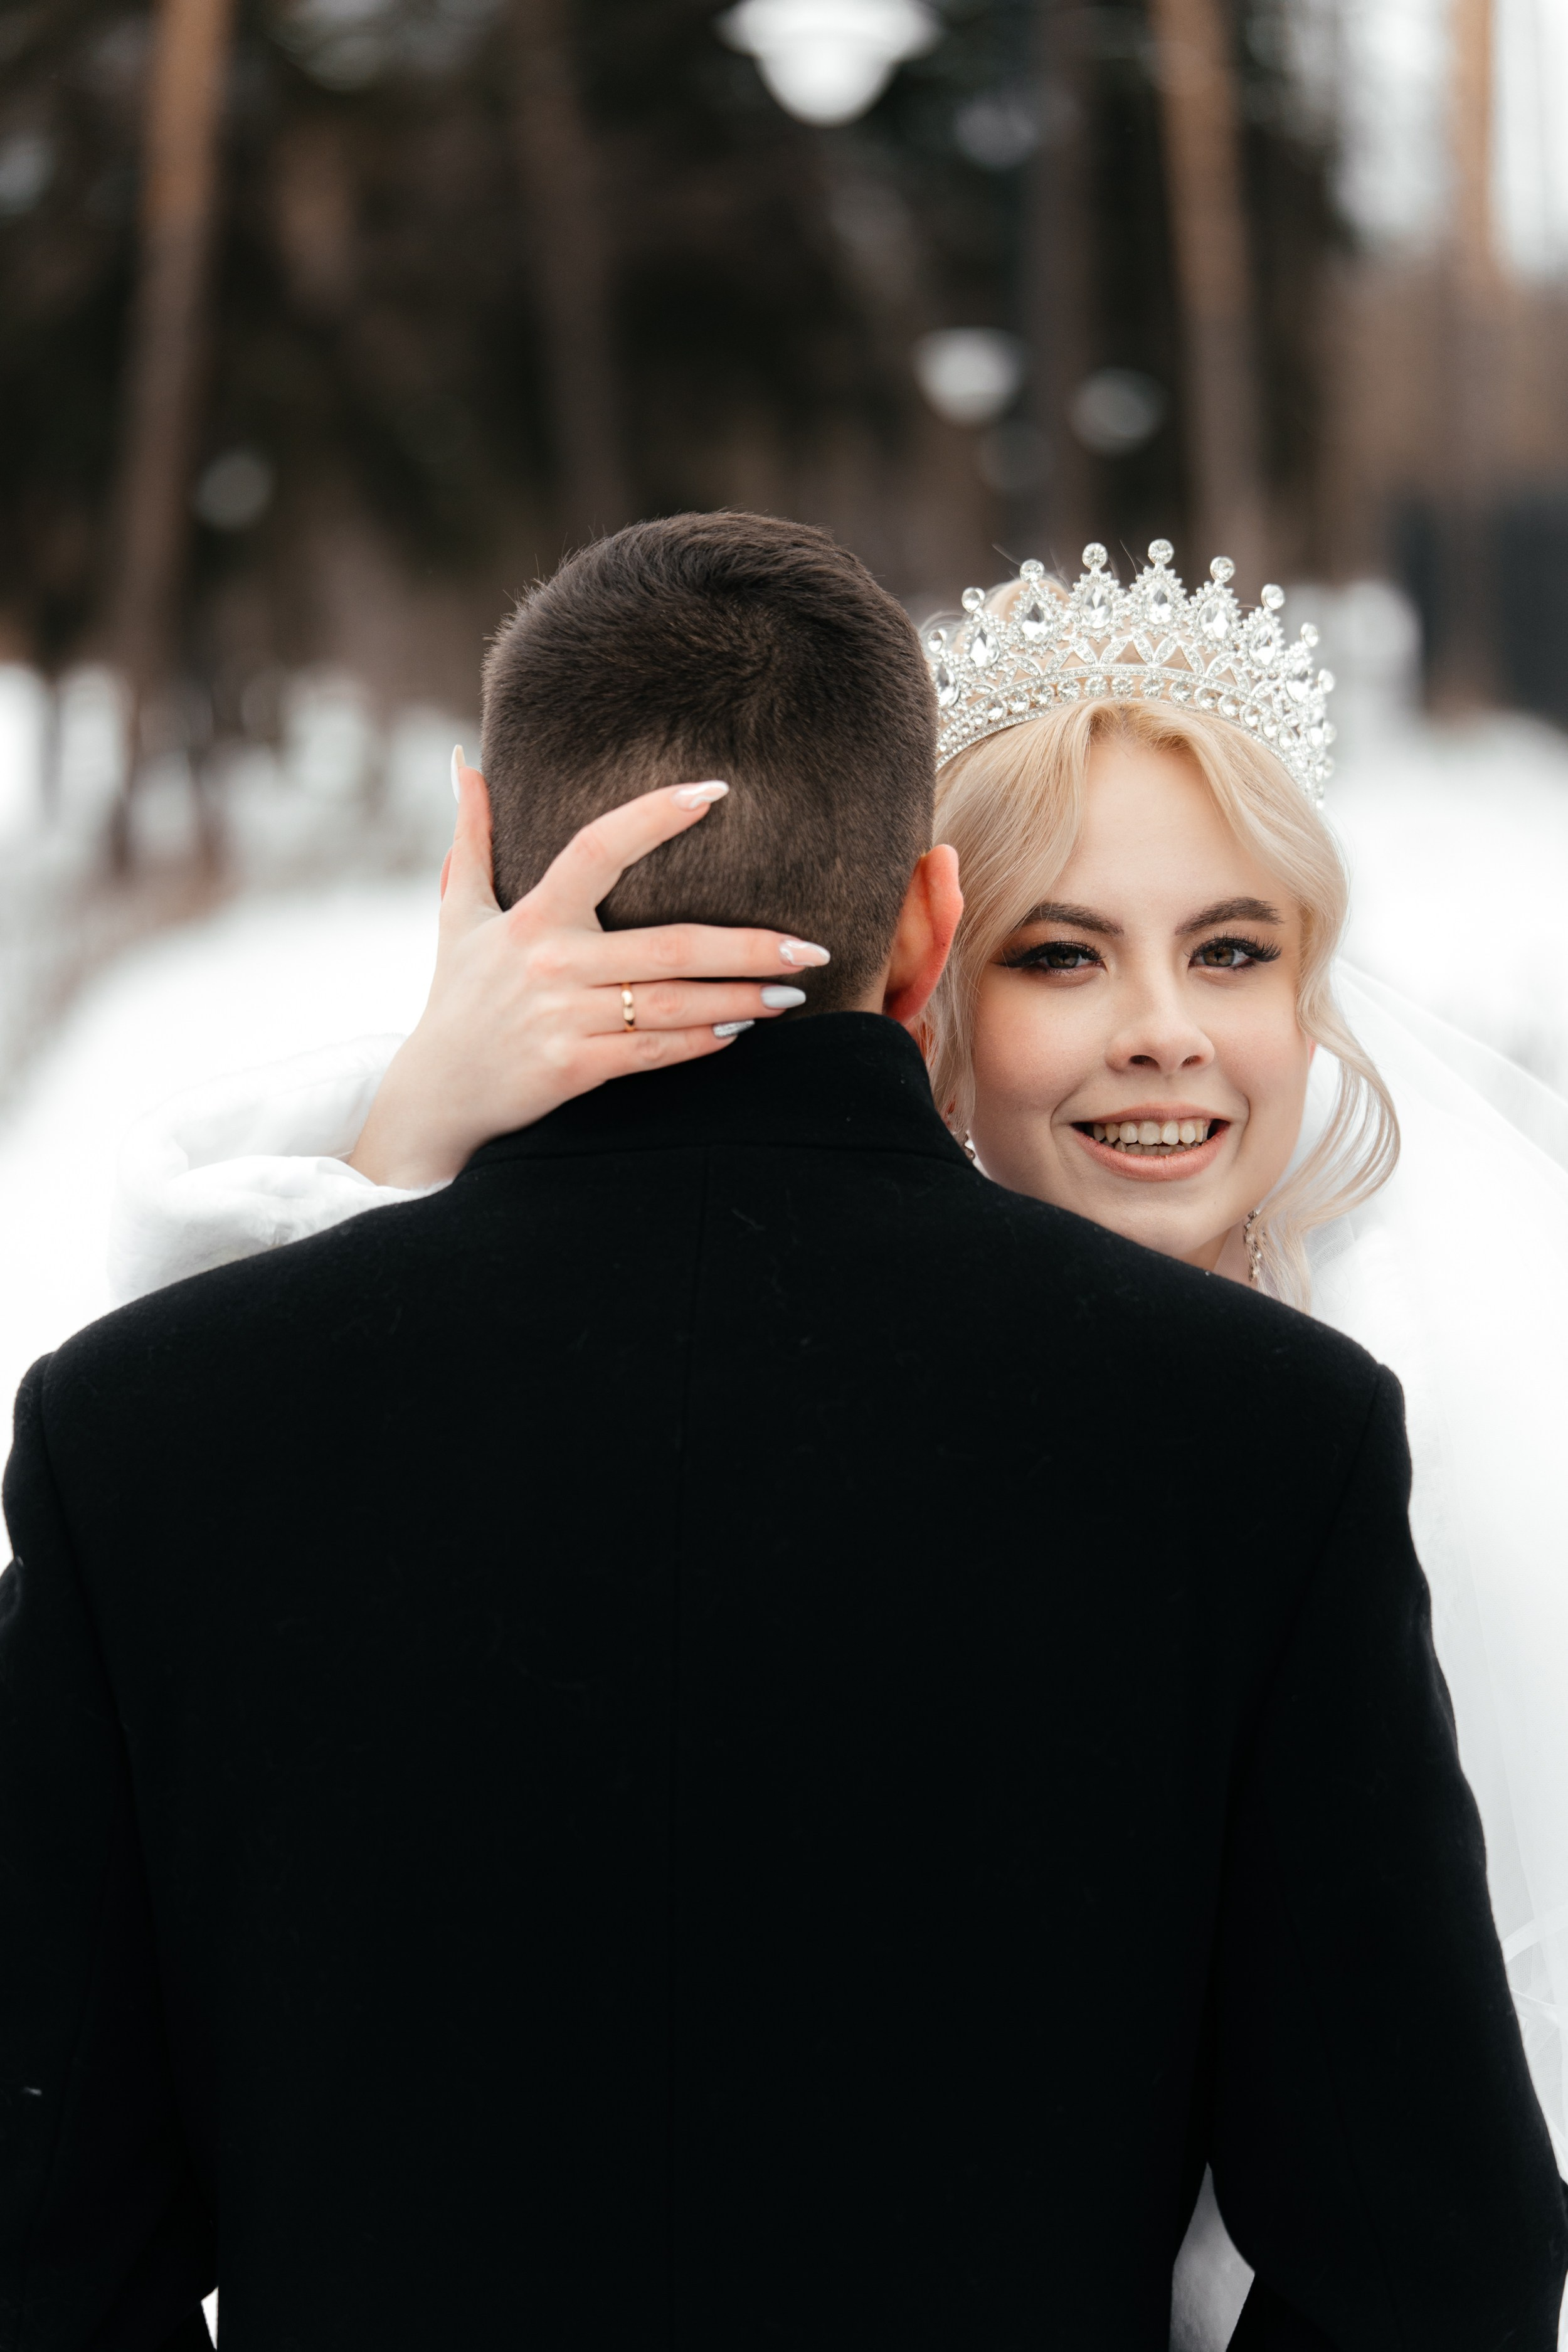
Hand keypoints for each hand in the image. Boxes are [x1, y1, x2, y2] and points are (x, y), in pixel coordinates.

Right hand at [348, 756, 830, 1188]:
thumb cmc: (457, 998)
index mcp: (531, 916)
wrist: (435, 1095)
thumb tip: (465, 762)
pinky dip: (703, 1042)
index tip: (717, 791)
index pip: (598, 848)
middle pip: (668, 945)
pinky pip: (655, 1052)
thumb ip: (470, 837)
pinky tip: (744, 1030)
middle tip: (810, 946)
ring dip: (740, 998)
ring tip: (793, 989)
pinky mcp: (574, 1068)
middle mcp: (549, 963)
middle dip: (747, 946)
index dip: (654, 816)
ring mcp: (563, 1018)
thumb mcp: (456, 913)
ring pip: (673, 1003)